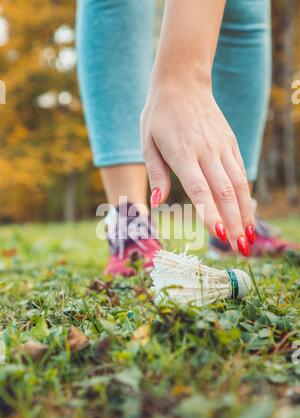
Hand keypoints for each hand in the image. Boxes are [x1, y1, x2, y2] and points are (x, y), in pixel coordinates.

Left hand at [141, 76, 254, 254]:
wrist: (183, 81)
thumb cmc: (159, 114)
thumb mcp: (147, 141)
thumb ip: (156, 173)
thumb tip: (159, 202)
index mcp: (182, 153)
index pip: (200, 189)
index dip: (210, 213)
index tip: (220, 235)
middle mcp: (206, 151)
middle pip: (224, 192)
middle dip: (234, 222)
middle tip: (240, 248)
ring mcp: (221, 146)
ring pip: (238, 184)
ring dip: (245, 213)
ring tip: (249, 237)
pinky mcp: (230, 143)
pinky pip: (241, 172)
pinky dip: (246, 195)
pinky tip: (247, 213)